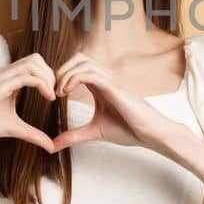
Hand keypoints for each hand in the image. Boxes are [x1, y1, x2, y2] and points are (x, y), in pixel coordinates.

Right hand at [0, 53, 57, 151]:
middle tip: (56, 94)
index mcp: (7, 79)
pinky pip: (25, 77)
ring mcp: (0, 77)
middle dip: (51, 74)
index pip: (34, 64)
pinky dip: (41, 84)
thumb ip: (33, 134)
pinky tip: (47, 98)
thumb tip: (52, 147)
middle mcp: (4, 73)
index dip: (49, 76)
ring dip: (48, 77)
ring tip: (52, 96)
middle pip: (36, 58)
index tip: (55, 95)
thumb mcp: (14, 128)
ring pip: (33, 63)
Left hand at [52, 53, 183, 151]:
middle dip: (62, 69)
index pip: (78, 67)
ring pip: (83, 61)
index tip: (53, 93)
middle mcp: (105, 78)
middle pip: (79, 58)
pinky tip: (66, 93)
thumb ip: (73, 136)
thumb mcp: (94, 132)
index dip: (62, 75)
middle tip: (52, 89)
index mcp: (100, 85)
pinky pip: (89, 74)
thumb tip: (53, 145)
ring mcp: (110, 80)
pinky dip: (73, 79)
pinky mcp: (114, 87)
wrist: (150, 133)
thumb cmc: (129, 130)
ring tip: (58, 92)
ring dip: (65, 73)